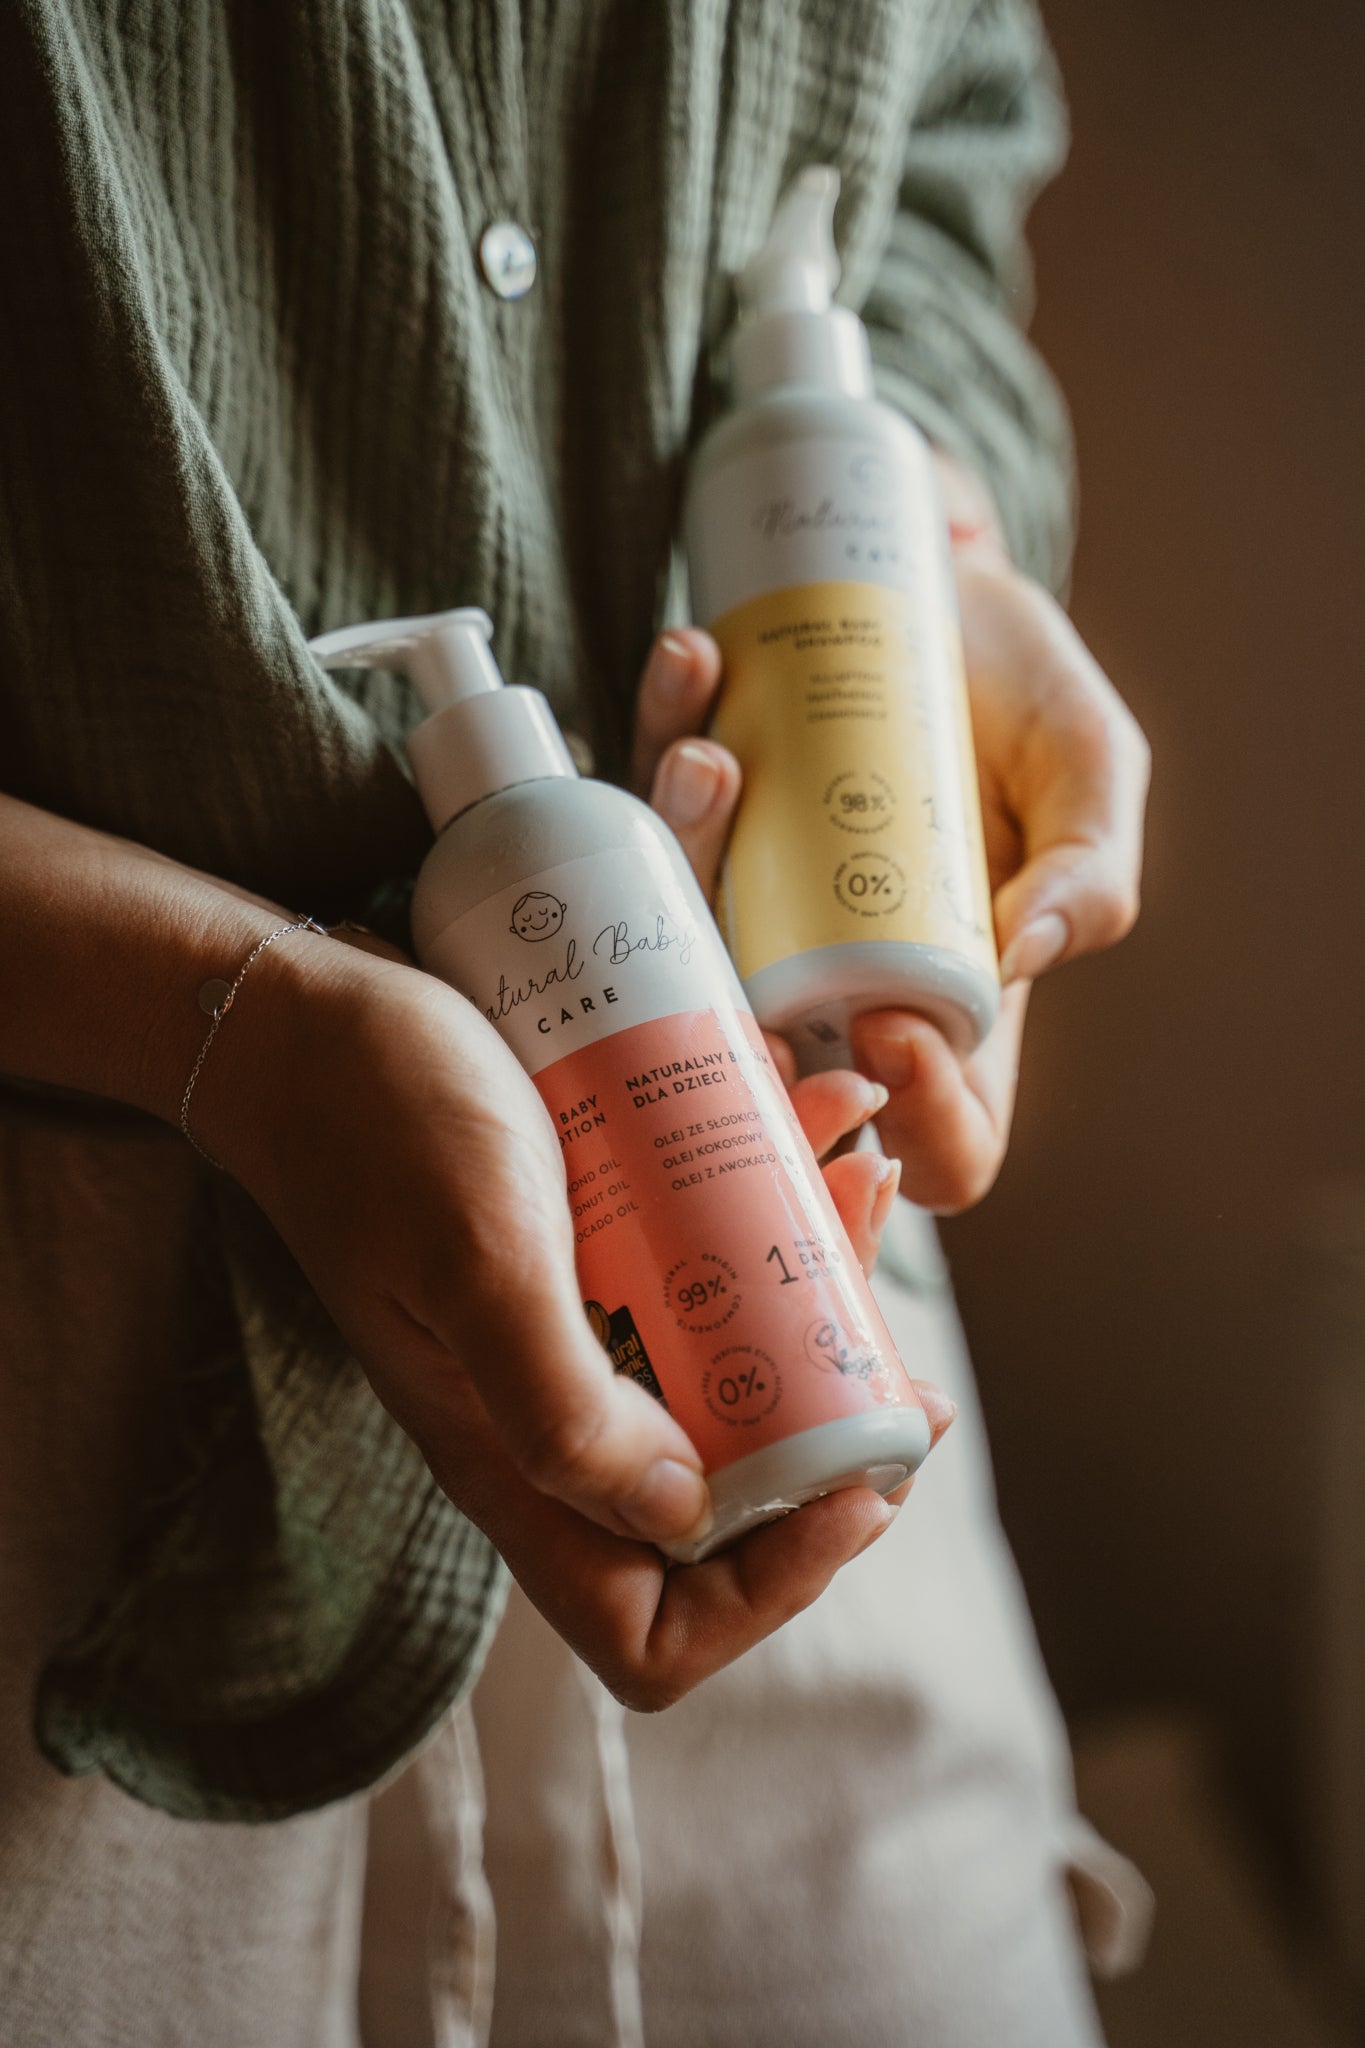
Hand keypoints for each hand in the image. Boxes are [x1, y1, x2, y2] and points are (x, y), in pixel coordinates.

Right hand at [189, 903, 948, 1713]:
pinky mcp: (593, 1248)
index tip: (855, 1484)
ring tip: (862, 1177)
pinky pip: (705, 1262)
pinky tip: (808, 1107)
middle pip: (726, 1496)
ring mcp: (578, 1331)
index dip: (770, 1588)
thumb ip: (560, 1408)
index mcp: (515, 1464)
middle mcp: (554, 1417)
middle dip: (830, 1427)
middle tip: (896, 1357)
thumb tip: (688, 1518)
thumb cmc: (379, 1127)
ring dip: (817, 1289)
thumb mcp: (478, 1262)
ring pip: (731, 1367)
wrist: (308, 1015)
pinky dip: (772, 1199)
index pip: (651, 1628)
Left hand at [632, 483, 1149, 1212]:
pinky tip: (694, 661)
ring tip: (715, 759)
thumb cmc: (1023, 695)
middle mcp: (832, 976)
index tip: (893, 1028)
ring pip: (685, 938)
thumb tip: (1021, 954)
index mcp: (950, 1001)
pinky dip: (659, 732)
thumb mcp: (1092, 770)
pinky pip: (644, 810)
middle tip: (749, 949)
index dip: (917, 1122)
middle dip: (740, 1031)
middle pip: (779, 1070)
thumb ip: (1092, 868)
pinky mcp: (690, 822)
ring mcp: (749, 905)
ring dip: (688, 852)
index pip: (940, 1137)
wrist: (939, 580)